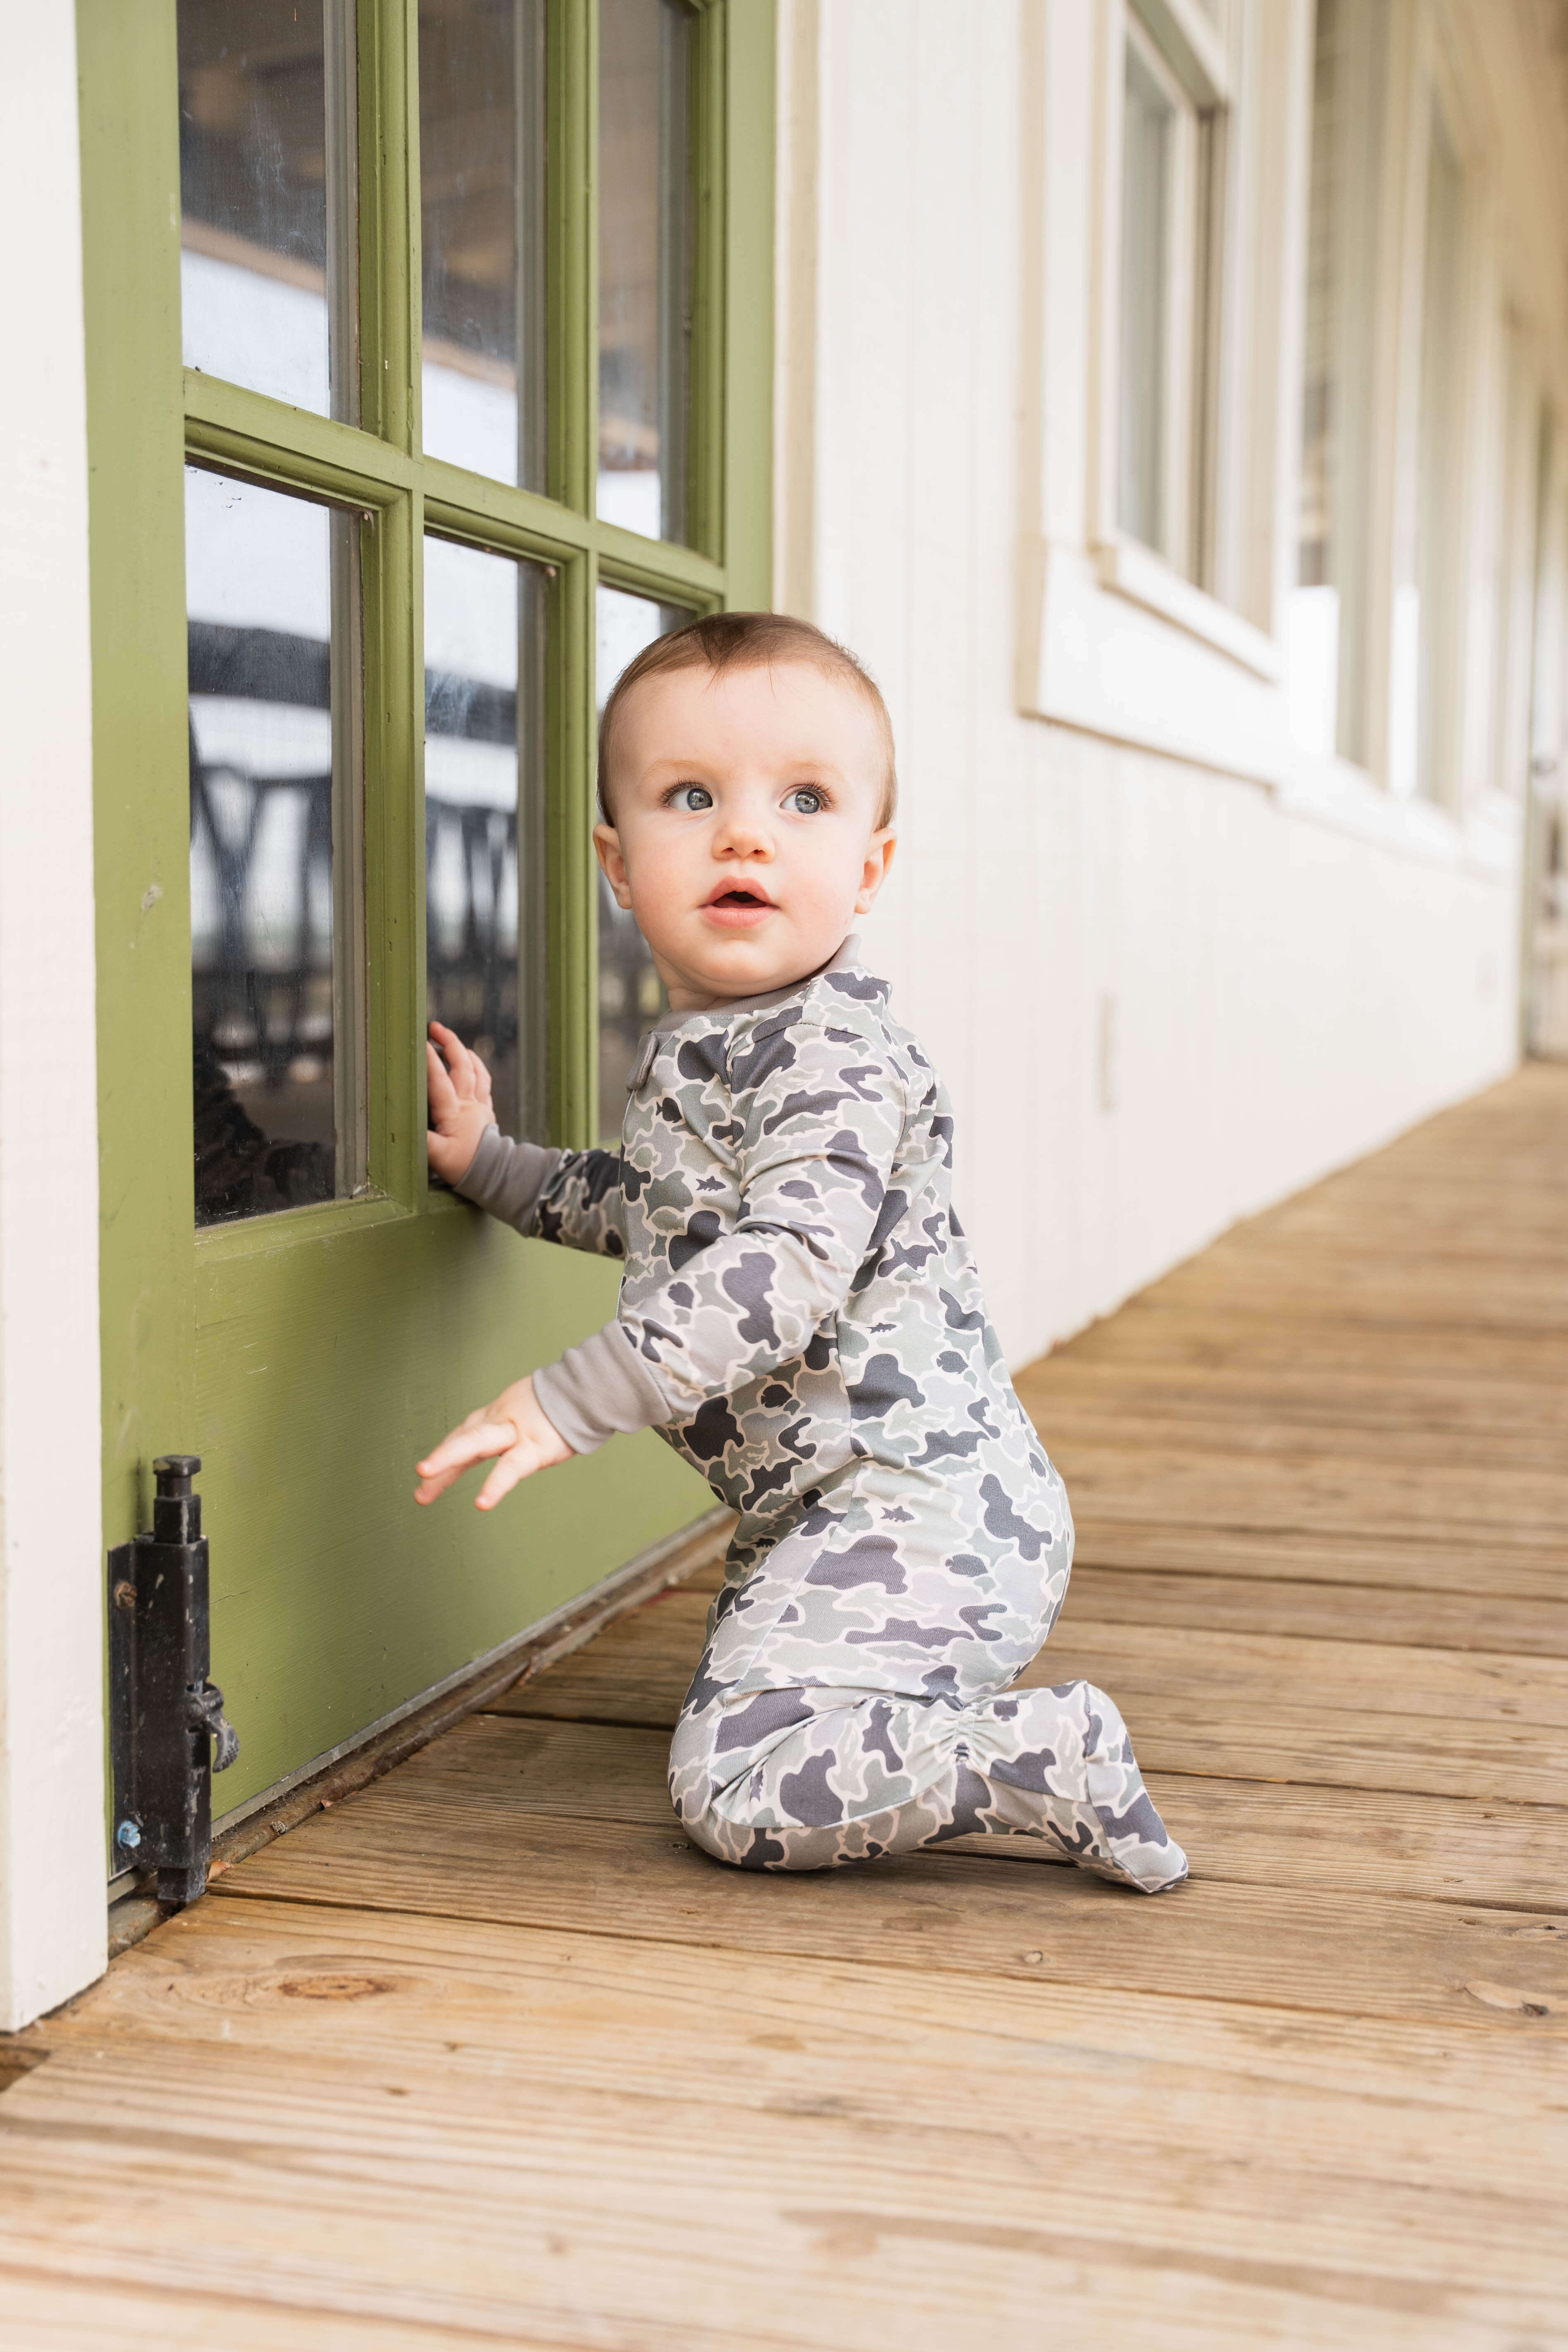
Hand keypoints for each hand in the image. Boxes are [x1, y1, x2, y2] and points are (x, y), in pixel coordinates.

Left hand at [415, 1375, 573, 1510]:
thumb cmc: (560, 1405)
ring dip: (449, 1457)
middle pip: (464, 1437)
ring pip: (478, 1443)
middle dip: (440, 1456)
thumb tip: (493, 1443)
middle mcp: (500, 1422)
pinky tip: (482, 1502)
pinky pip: (512, 1467)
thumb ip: (505, 1427)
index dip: (443, 1455)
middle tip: (420, 1476)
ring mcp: (517, 1432)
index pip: (463, 1436)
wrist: (589, 1389)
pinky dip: (496, 1485)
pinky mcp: (537, 1447)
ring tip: (426, 1477)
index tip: (425, 1478)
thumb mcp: (525, 1413)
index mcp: (497, 1417)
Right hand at [427, 1021, 495, 1184]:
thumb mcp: (437, 1158)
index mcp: (453, 1112)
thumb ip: (421, 1141)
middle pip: (461, 1065)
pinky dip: (477, 1067)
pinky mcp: (486, 1109)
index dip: (430, 1060)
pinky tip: (470, 1061)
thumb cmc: (463, 1166)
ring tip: (450, 1040)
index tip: (421, 1041)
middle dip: (449, 1043)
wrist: (494, 1172)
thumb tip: (402, 1129)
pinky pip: (484, 1081)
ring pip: (475, 1070)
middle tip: (434, 1027)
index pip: (439, 1080)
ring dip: (463, 1051)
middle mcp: (468, 1103)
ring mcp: (479, 1104)